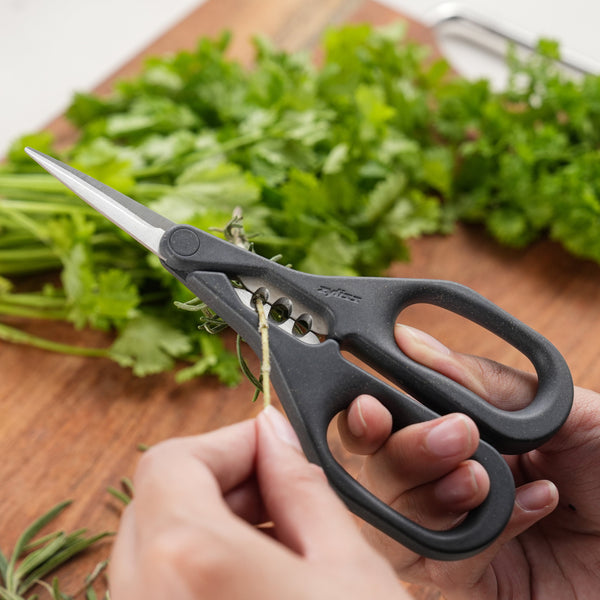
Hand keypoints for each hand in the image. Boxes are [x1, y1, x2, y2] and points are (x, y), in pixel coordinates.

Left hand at [109, 406, 410, 599]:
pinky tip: (260, 578)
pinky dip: (202, 564)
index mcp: (190, 560)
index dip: (228, 443)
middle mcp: (145, 594)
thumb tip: (274, 434)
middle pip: (159, 497)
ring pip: (155, 543)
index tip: (272, 449)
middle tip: (281, 493)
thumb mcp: (347, 564)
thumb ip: (302, 486)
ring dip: (213, 524)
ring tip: (280, 542)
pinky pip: (158, 584)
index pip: (174, 460)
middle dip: (222, 482)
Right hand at [338, 324, 599, 598]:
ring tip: (483, 477)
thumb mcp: (566, 412)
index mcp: (466, 424)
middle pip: (378, 461)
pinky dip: (473, 531)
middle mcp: (448, 470)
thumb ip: (485, 381)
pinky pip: (432, 557)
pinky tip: (531, 511)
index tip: (373, 401)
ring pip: (387, 511)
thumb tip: (409, 342)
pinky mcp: (462, 578)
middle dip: (402, 448)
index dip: (371, 405)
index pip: (395, 411)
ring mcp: (451, 525)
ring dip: (429, 489)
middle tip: (454, 437)